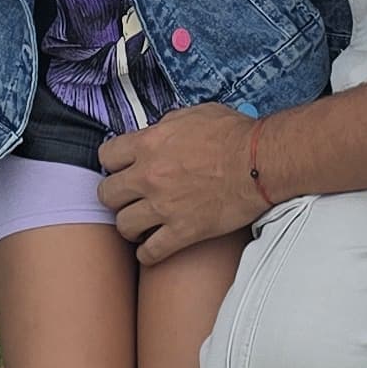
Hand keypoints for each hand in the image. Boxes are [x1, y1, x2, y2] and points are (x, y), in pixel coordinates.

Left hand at [98, 102, 264, 264]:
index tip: (121, 169)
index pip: (106, 157)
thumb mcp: (193, 114)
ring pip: (123, 226)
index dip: (113, 163)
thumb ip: (166, 125)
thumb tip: (156, 132)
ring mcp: (163, 207)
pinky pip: (149, 253)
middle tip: (128, 197)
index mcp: (149, 143)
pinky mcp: (182, 232)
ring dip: (131, 225)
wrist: (260, 162)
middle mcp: (149, 176)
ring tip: (141, 223)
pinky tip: (154, 247)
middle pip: (107, 194)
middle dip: (117, 196)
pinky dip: (148, 253)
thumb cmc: (234, 135)